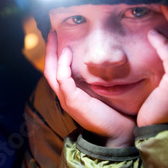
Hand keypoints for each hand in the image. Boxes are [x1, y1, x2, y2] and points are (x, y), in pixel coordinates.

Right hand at [44, 31, 135, 146]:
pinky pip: (62, 78)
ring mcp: (66, 99)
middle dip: (49, 50)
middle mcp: (64, 96)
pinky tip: (68, 51)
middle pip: (49, 70)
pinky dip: (63, 64)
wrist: (119, 134)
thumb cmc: (115, 114)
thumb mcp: (103, 93)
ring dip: (52, 53)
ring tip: (55, 37)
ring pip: (52, 72)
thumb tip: (104, 64)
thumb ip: (97, 81)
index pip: (57, 72)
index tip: (60, 39)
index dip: (56, 56)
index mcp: (70, 95)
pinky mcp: (72, 100)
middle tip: (51, 33)